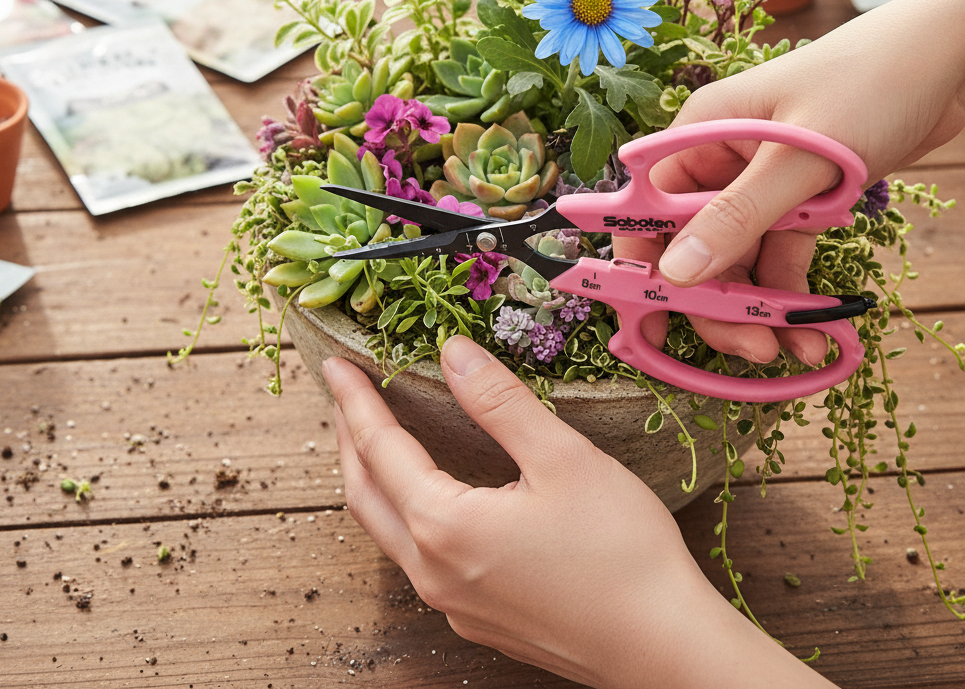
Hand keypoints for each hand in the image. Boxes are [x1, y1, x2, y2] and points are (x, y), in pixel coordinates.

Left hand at [323, 337, 837, 688]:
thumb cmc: (620, 552)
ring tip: (372, 437)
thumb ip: (498, 401)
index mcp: (445, 526)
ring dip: (370, 477)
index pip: (379, 448)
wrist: (664, 648)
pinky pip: (415, 558)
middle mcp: (434, 572)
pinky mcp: (478, 619)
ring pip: (386, 530)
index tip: (336, 365)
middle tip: (344, 394)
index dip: (355, 401)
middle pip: (364, 494)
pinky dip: (401, 511)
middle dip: (348, 438)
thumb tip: (451, 351)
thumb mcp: (561, 458)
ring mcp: (453, 603)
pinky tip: (424, 496)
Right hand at [627, 0, 964, 365]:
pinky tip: (810, 329)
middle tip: (749, 346)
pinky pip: (780, 257)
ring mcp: (758, 184)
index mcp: (698, 135)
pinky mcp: (798, 201)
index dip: (643, 267)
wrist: (951, 59)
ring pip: (737, 260)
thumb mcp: (801, 156)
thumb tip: (675, 274)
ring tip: (788, 346)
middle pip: (692, 246)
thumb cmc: (870, 83)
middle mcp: (717, 162)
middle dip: (715, 300)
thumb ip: (738, 216)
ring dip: (757, 307)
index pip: (646, 210)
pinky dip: (790, 293)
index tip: (653, 323)